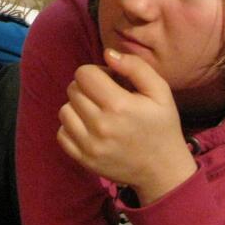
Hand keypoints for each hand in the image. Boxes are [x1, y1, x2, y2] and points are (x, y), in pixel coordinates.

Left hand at [57, 49, 196, 204]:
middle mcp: (99, 125)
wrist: (163, 170)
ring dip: (78, 107)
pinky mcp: (83, 159)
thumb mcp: (160, 91)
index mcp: (118, 105)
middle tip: (106, 97)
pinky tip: (89, 128)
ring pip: (64, 110)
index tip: (111, 82)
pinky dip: (72, 127)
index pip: (83, 74)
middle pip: (73, 89)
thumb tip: (107, 54)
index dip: (97, 72)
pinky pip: (61, 133)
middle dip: (88, 87)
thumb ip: (135, 67)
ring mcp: (89, 145)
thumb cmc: (161, 126)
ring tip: (97, 112)